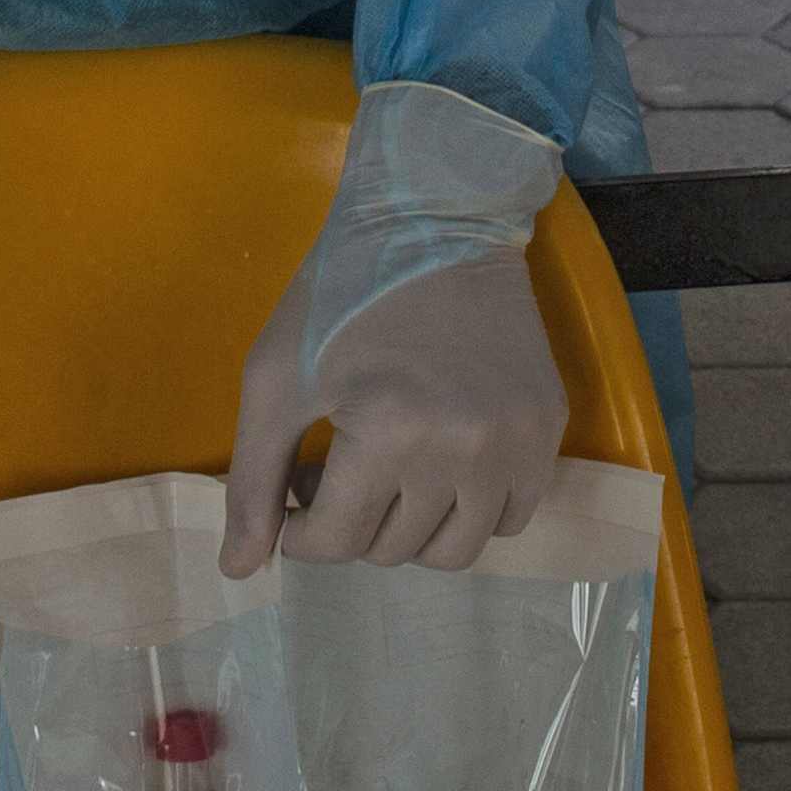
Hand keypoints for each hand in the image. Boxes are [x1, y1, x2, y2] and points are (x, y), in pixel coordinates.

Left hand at [221, 250, 565, 575]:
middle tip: (337, 465)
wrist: (437, 218)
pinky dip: (472, 511)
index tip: (296, 485)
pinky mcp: (549, 427)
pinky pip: (511, 516)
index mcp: (390, 434)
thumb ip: (253, 482)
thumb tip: (241, 572)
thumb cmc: (341, 294)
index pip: (337, 542)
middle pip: (394, 550)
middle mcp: (464, 450)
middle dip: (351, 522)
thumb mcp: (275, 379)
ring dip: (411, 529)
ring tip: (388, 474)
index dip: (300, 529)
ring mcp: (516, 442)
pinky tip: (442, 466)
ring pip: (458, 549)